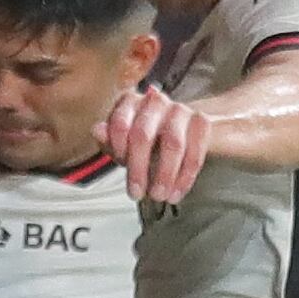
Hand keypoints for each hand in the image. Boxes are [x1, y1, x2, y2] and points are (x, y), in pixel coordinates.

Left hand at [100, 84, 213, 205]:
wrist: (182, 135)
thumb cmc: (146, 142)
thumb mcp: (123, 145)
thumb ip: (109, 141)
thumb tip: (97, 130)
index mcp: (130, 102)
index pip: (120, 123)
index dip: (118, 150)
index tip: (119, 167)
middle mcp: (155, 101)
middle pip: (143, 135)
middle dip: (139, 169)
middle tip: (137, 194)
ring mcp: (180, 109)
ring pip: (173, 144)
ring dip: (165, 175)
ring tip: (160, 196)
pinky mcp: (201, 122)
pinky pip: (195, 151)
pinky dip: (186, 176)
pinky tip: (177, 192)